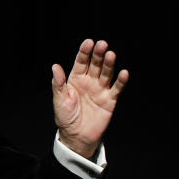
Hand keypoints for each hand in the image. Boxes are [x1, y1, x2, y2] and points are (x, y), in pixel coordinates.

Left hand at [52, 39, 128, 157]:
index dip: (85, 52)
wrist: (77, 136)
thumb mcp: (59, 100)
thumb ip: (58, 84)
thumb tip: (55, 67)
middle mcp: (89, 81)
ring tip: (111, 54)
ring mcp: (100, 90)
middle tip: (102, 44)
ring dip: (109, 64)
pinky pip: (116, 89)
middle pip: (95, 64)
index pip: (81, 62)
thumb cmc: (66, 117)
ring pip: (106, 73)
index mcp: (75, 79)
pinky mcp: (110, 100)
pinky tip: (123, 73)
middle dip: (98, 54)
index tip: (89, 42)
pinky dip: (121, 81)